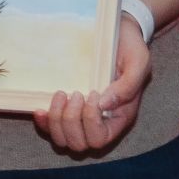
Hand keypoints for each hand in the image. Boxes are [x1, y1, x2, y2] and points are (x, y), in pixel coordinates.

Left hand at [37, 8, 154, 157]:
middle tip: (73, 93)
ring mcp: (81, 118)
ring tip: (61, 94)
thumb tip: (104, 104)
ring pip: (62, 140)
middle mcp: (100, 122)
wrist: (118, 33)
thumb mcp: (138, 61)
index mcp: (119, 117)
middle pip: (78, 144)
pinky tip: (40, 108)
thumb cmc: (129, 48)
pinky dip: (43, 122)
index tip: (91, 94)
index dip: (90, 122)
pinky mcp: (66, 109)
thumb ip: (128, 85)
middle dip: (70, 121)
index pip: (100, 139)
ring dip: (56, 120)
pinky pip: (50, 129)